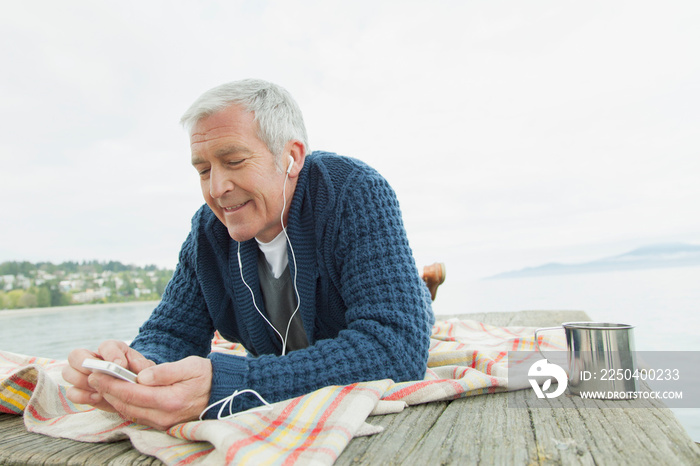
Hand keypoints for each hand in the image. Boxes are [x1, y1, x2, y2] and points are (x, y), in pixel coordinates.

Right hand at [63, 340, 154, 411]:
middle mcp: (94, 359)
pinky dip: (81, 396)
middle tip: (99, 375)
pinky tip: (97, 398)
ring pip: (68, 372)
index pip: (106, 346)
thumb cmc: (139, 377)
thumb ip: (142, 366)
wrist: (134, 392)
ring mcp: (84, 375)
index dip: (111, 354)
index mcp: (112, 350)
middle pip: (76, 354)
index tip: (120, 365)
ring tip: (99, 389)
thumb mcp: (145, 370)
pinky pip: (70, 392)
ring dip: (81, 381)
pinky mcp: (81, 391)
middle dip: (85, 364)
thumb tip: (137, 367)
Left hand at [87, 356, 212, 430]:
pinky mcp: (163, 424)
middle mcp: (164, 415)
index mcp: (170, 400)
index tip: (96, 374)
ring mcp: (163, 422)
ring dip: (113, 400)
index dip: (111, 384)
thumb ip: (164, 371)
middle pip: (126, 405)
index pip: (132, 393)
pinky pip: (138, 416)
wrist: (222, 393)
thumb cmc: (206, 376)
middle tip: (92, 378)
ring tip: (101, 386)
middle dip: (107, 392)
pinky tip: (117, 396)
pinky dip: (124, 405)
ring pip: (130, 412)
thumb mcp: (190, 365)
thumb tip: (141, 376)